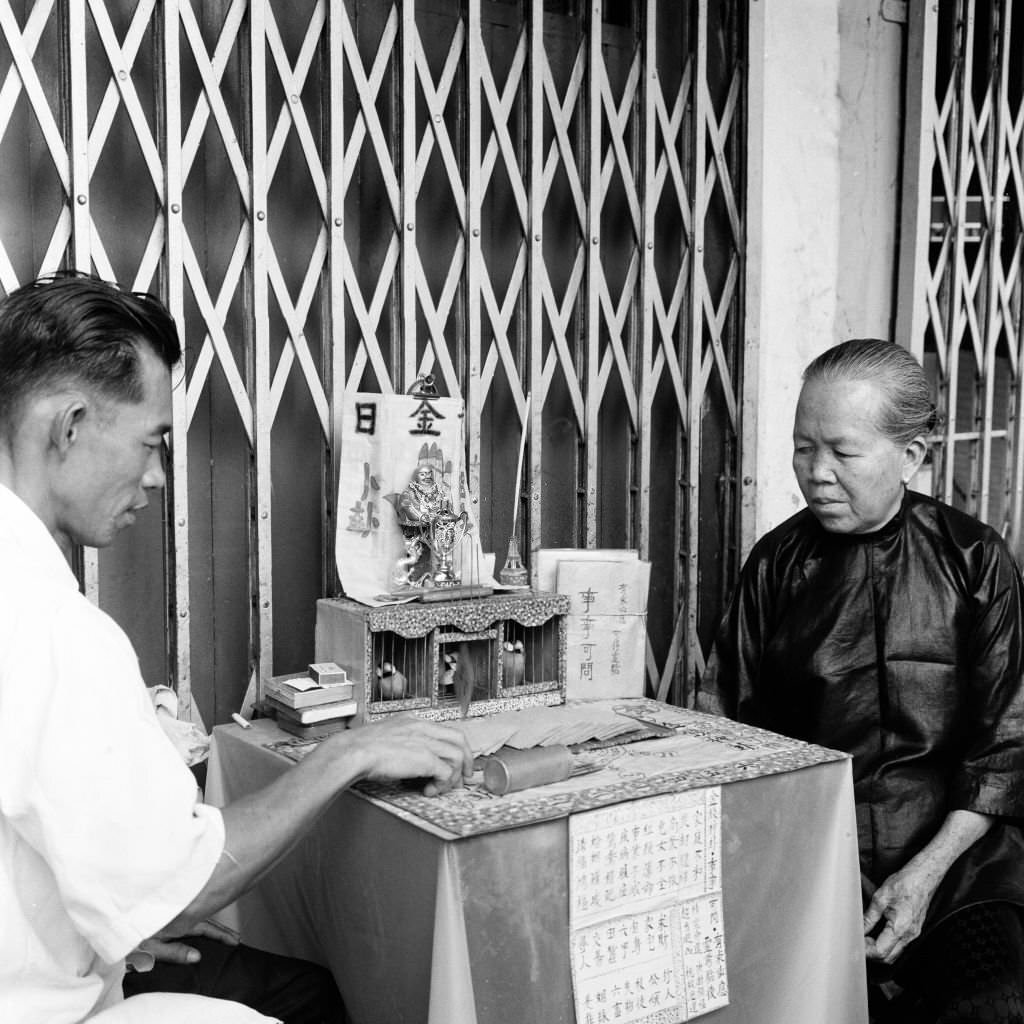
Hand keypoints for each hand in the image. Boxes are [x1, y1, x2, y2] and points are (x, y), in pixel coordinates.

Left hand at [138, 919, 239, 964]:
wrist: (117, 920)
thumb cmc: (131, 936)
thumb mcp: (152, 948)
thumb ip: (175, 952)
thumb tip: (197, 956)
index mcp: (178, 923)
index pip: (205, 928)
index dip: (221, 934)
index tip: (234, 940)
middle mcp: (179, 915)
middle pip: (205, 921)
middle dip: (220, 930)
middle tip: (235, 937)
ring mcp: (175, 914)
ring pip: (198, 917)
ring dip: (211, 925)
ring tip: (223, 933)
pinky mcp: (168, 915)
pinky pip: (189, 917)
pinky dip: (199, 922)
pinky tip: (200, 925)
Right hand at [339, 714, 472, 796]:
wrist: (353, 751)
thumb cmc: (361, 748)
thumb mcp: (387, 737)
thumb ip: (402, 742)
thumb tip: (409, 759)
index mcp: (414, 721)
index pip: (445, 730)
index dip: (455, 747)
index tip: (456, 762)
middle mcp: (423, 728)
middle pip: (459, 739)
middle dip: (467, 760)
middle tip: (463, 777)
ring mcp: (426, 742)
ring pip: (458, 756)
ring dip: (453, 776)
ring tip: (441, 788)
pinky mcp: (425, 758)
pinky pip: (447, 772)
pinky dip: (442, 785)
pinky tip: (429, 790)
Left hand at [862, 862, 940, 964]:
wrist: (923, 877)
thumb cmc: (905, 884)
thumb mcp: (880, 898)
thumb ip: (869, 917)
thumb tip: (858, 928)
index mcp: (900, 928)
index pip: (880, 951)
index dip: (866, 950)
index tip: (855, 941)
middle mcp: (910, 935)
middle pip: (888, 957)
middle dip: (872, 953)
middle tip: (859, 941)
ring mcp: (914, 934)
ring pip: (895, 953)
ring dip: (879, 950)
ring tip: (866, 937)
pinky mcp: (914, 930)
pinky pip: (900, 945)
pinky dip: (887, 944)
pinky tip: (877, 934)